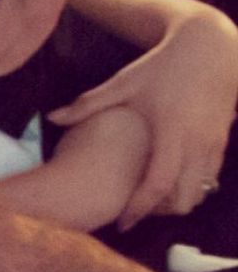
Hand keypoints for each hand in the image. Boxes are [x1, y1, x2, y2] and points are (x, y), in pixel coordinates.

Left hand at [50, 10, 237, 228]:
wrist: (209, 48)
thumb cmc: (161, 66)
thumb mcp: (124, 83)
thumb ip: (88, 104)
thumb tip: (52, 117)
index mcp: (170, 131)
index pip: (157, 184)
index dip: (139, 208)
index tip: (121, 223)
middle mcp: (197, 143)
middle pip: (184, 199)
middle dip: (159, 212)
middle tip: (134, 210)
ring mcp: (214, 144)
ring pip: (200, 192)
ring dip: (176, 201)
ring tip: (148, 196)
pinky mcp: (222, 142)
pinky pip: (209, 178)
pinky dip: (190, 186)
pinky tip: (167, 178)